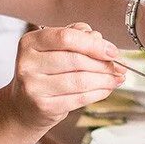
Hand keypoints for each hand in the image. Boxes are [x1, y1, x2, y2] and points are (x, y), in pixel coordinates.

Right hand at [4, 23, 126, 128]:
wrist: (24, 105)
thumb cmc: (46, 72)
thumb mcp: (55, 48)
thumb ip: (78, 37)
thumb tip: (102, 42)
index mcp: (30, 42)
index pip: (66, 37)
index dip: (94, 44)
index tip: (112, 51)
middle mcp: (28, 63)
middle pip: (76, 60)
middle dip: (104, 64)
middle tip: (119, 67)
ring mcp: (33, 86)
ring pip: (80, 80)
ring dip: (105, 80)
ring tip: (117, 78)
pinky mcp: (43, 106)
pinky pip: (79, 98)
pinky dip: (99, 93)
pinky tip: (107, 89)